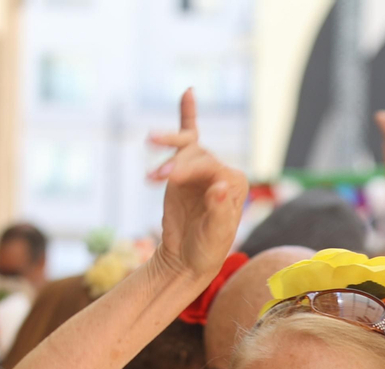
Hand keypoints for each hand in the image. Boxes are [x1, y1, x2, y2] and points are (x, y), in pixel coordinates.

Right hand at [147, 90, 247, 286]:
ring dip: (168, 145)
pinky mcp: (185, 168)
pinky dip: (188, 114)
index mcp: (235, 185)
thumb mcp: (215, 235)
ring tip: (150, 142)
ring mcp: (202, 168)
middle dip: (176, 165)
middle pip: (198, 156)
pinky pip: (189, 135)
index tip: (169, 179)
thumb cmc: (206, 250)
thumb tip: (219, 187)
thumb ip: (219, 211)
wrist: (187, 259)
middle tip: (156, 176)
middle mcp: (221, 172)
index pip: (212, 167)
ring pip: (187, 148)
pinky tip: (188, 93)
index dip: (190, 170)